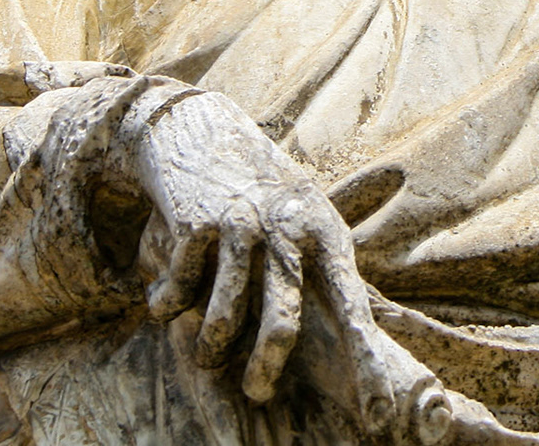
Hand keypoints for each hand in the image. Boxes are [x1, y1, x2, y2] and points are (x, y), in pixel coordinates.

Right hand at [130, 90, 450, 441]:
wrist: (199, 128)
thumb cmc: (261, 189)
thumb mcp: (307, 214)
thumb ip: (324, 268)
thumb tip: (359, 339)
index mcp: (325, 234)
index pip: (352, 306)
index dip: (365, 361)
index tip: (377, 411)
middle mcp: (287, 230)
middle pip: (283, 320)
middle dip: (266, 368)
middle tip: (256, 394)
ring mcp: (241, 224)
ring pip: (226, 314)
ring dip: (209, 346)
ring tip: (203, 357)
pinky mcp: (195, 221)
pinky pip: (182, 288)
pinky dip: (168, 305)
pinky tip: (161, 304)